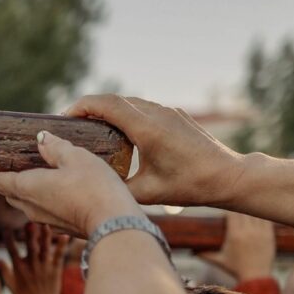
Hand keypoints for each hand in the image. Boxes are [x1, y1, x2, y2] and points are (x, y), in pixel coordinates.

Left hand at [0, 131, 140, 236]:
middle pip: (11, 195)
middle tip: (13, 170)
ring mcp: (45, 221)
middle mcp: (31, 207)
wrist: (113, 223)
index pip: (0, 182)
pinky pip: (45, 213)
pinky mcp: (61, 228)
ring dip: (27, 194)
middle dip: (9, 184)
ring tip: (36, 179)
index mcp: (28, 187)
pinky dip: (45, 203)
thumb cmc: (93, 186)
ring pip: (27, 206)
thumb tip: (41, 138)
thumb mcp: (76, 157)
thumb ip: (56, 147)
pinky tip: (58, 194)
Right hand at [0, 225, 69, 293]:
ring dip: (45, 236)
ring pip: (45, 249)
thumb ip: (3, 269)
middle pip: (31, 248)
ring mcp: (45, 268)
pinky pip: (59, 256)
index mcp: (19, 270)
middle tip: (29, 223)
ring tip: (45, 224)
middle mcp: (32, 267)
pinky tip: (65, 235)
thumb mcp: (10, 285)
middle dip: (30, 236)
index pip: (12, 252)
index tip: (6, 230)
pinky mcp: (56, 270)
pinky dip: (62, 246)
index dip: (8, 241)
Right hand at [66, 94, 245, 207]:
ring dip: (109, 111)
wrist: (228, 176)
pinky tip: (121, 135)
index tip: (65, 117)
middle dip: (90, 108)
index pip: (106, 104)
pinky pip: (145, 109)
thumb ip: (117, 187)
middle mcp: (157, 113)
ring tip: (93, 129)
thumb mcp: (147, 193)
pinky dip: (126, 116)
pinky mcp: (177, 116)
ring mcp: (169, 111)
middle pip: (115, 100)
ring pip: (130, 102)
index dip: (81, 106)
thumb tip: (92, 187)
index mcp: (147, 128)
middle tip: (73, 125)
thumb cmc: (189, 186)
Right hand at [199, 212, 275, 281]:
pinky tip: (259, 215)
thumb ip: (204, 254)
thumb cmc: (235, 269)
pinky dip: (263, 216)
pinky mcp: (270, 235)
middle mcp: (248, 231)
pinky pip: (267, 219)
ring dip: (252, 211)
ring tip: (248, 209)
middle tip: (236, 206)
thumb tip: (191, 251)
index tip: (226, 208)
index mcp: (234, 235)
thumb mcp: (218, 261)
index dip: (229, 209)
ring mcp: (261, 232)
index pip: (232, 213)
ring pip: (257, 213)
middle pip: (244, 210)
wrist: (255, 277)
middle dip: (239, 208)